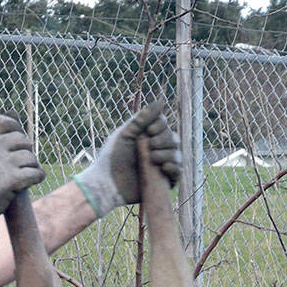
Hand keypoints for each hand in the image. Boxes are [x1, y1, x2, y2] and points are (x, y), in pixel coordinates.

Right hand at [0, 116, 43, 236]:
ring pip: (29, 156)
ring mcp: (0, 163)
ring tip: (27, 172)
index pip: (4, 121)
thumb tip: (15, 116)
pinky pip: (34, 172)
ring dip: (32, 165)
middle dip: (25, 149)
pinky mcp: (9, 180)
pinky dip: (38, 176)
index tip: (18, 139)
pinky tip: (37, 178)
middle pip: (21, 139)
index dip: (15, 127)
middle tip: (23, 161)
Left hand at [73, 99, 182, 216]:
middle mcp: (156, 149)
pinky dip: (174, 168)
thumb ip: (142, 118)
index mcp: (147, 136)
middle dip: (164, 140)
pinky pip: (178, 172)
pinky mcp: (163, 181)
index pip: (164, 124)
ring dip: (168, 154)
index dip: (161, 126)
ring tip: (153, 159)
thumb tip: (161, 101)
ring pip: (177, 154)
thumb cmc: (112, 158)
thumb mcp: (126, 134)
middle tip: (150, 146)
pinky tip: (164, 168)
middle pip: (173, 138)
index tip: (150, 131)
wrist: (108, 185)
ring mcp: (161, 165)